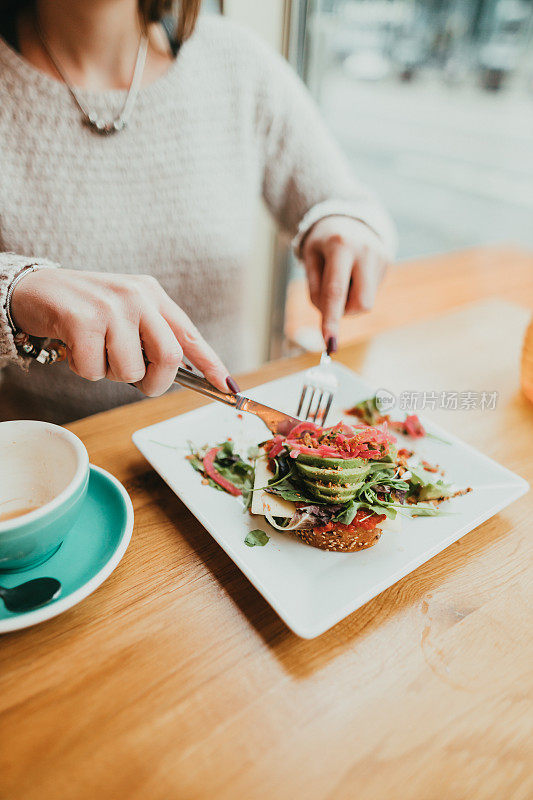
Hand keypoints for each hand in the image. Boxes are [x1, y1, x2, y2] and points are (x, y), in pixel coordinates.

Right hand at [10, 269, 237, 396]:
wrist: (33, 289)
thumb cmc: (83, 308)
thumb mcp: (124, 312)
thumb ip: (149, 335)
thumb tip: (175, 373)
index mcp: (152, 295)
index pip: (190, 334)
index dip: (212, 364)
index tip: (229, 388)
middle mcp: (137, 296)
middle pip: (169, 357)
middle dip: (155, 382)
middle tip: (138, 383)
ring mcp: (111, 307)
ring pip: (130, 370)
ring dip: (110, 374)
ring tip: (94, 352)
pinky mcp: (83, 320)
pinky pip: (95, 370)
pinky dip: (83, 370)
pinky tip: (74, 348)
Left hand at [302, 216, 389, 351]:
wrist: (349, 217)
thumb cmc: (323, 243)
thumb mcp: (310, 259)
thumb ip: (315, 289)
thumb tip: (328, 318)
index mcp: (340, 247)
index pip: (336, 291)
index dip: (332, 319)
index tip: (329, 342)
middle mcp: (365, 251)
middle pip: (360, 304)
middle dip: (345, 311)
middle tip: (333, 298)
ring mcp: (380, 257)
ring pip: (366, 302)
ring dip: (351, 301)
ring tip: (345, 277)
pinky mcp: (388, 262)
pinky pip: (371, 291)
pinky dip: (359, 289)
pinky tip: (355, 272)